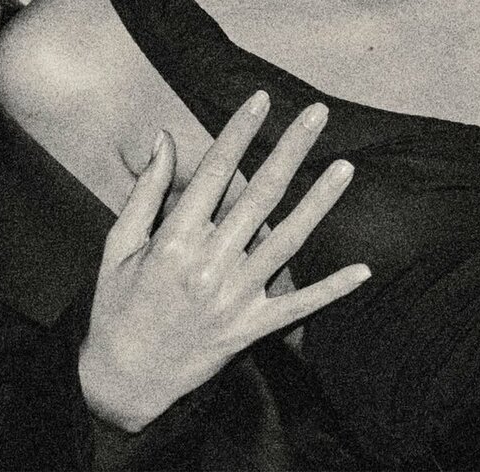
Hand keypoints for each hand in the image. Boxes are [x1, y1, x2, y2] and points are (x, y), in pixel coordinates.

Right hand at [78, 91, 368, 431]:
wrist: (124, 381)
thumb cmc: (117, 305)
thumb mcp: (118, 244)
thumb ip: (146, 190)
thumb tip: (164, 138)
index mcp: (174, 240)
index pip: (216, 172)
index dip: (240, 132)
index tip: (261, 99)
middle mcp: (209, 265)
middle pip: (260, 195)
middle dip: (291, 149)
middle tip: (319, 113)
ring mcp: (235, 298)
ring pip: (287, 241)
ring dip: (320, 202)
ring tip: (346, 166)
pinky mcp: (251, 328)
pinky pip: (298, 306)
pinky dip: (331, 289)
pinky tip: (363, 270)